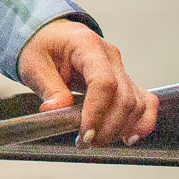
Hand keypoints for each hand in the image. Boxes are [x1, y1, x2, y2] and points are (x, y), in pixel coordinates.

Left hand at [17, 18, 158, 146]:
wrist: (49, 35)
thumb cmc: (41, 45)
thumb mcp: (34, 63)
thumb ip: (48, 87)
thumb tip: (55, 109)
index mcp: (87, 45)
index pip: (103, 82)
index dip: (97, 112)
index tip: (85, 135)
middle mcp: (110, 56)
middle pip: (123, 96)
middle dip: (107, 127)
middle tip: (85, 143)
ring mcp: (120, 68)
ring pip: (135, 102)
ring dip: (120, 128)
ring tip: (96, 141)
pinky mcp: (124, 81)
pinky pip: (144, 101)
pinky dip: (143, 120)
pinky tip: (129, 137)